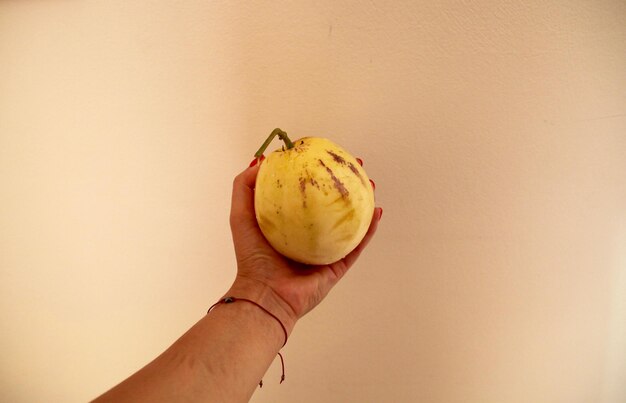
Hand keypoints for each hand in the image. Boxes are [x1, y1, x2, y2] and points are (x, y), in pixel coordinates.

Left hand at [226, 157, 381, 333]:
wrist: (264, 295)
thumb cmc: (251, 257)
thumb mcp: (241, 215)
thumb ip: (245, 187)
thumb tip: (262, 161)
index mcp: (290, 224)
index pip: (307, 193)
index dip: (317, 174)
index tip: (324, 155)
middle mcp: (310, 236)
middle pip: (331, 204)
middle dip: (344, 183)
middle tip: (353, 164)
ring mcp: (326, 251)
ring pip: (350, 222)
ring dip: (363, 202)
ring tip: (369, 183)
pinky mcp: (338, 266)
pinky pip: (357, 244)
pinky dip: (369, 229)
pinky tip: (377, 211)